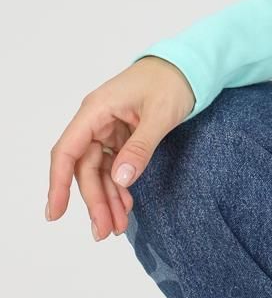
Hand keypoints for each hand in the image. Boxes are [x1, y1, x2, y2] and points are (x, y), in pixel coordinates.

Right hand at [45, 56, 195, 238]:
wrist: (189, 66)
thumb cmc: (173, 81)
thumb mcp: (160, 115)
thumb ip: (140, 147)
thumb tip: (121, 179)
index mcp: (96, 110)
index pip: (67, 151)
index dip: (58, 183)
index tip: (56, 212)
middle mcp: (96, 121)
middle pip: (85, 168)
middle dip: (94, 201)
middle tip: (104, 231)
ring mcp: (108, 129)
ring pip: (99, 171)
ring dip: (107, 199)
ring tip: (118, 227)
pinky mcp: (121, 136)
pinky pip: (114, 166)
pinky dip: (120, 187)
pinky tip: (126, 206)